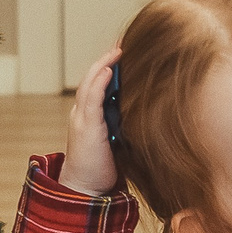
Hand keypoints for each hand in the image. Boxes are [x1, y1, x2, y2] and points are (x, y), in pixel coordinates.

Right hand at [61, 47, 121, 195]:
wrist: (85, 190)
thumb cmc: (102, 170)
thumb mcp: (118, 142)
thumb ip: (125, 127)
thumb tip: (149, 116)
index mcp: (90, 116)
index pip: (99, 85)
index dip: (110, 68)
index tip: (126, 54)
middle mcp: (83, 113)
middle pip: (93, 78)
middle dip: (108, 59)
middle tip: (124, 43)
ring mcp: (82, 118)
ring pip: (90, 82)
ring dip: (104, 63)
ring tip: (118, 49)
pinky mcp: (86, 126)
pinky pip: (91, 98)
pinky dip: (99, 82)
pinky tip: (109, 69)